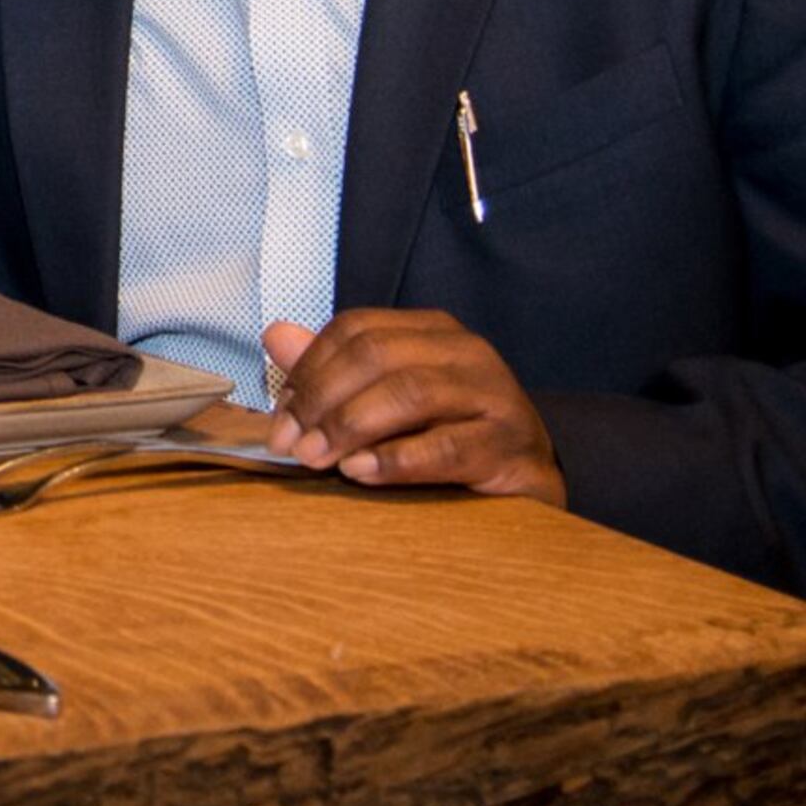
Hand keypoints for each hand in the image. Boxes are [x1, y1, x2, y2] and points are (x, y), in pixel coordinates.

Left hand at [260, 310, 564, 504]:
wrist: (529, 476)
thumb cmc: (450, 433)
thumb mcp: (388, 399)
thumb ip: (333, 370)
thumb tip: (276, 335)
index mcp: (432, 331)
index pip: (356, 330)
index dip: (309, 370)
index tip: (280, 418)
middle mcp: (466, 352)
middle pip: (378, 355)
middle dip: (323, 399)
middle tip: (292, 444)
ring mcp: (494, 395)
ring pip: (411, 393)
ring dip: (352, 426)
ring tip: (318, 458)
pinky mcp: (510, 445)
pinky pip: (447, 446)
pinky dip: (396, 459)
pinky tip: (361, 472)